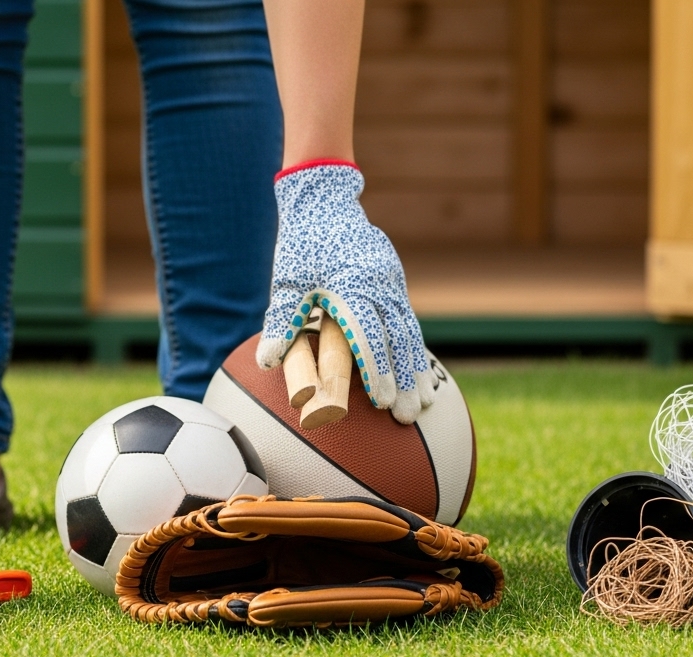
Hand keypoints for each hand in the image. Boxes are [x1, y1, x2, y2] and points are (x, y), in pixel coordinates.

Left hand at [256, 162, 435, 423]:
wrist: (326, 204)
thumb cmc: (302, 246)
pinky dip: (415, 350)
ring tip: (423, 404)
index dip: (375, 370)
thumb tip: (268, 361)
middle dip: (403, 380)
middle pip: (397, 340)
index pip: (368, 336)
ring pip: (409, 332)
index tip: (380, 400)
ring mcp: (392, 283)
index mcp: (352, 286)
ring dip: (416, 370)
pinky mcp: (395, 282)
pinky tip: (421, 376)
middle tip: (406, 416)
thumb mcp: (287, 281)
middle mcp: (379, 285)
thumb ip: (282, 321)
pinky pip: (409, 321)